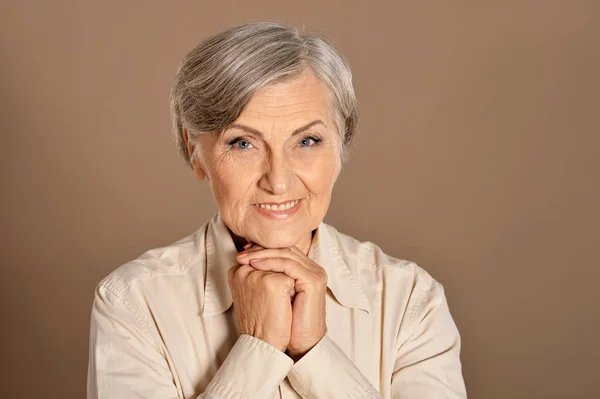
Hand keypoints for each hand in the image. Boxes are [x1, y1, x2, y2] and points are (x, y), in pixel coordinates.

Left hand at [237, 245, 327, 360]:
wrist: (300, 343)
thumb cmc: (286, 322)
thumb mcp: (275, 293)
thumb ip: (268, 276)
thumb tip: (246, 260)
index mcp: (306, 269)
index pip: (283, 250)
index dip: (263, 249)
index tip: (243, 252)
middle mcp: (313, 268)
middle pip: (285, 249)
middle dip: (261, 249)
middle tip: (241, 253)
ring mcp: (315, 273)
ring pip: (287, 254)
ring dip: (263, 254)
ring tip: (245, 258)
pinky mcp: (313, 281)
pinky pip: (289, 265)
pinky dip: (271, 262)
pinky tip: (255, 265)